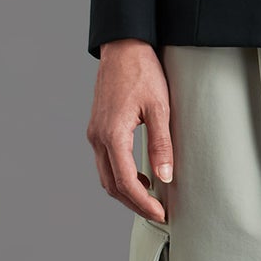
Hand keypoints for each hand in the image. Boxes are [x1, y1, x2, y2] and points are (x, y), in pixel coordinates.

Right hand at [87, 40, 174, 222]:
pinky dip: (120, 176)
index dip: (143, 203)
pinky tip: (141, 177)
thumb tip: (166, 178)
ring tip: (151, 199)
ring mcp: (94, 133)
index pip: (125, 182)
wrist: (124, 47)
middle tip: (158, 212)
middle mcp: (97, 137)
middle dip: (134, 204)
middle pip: (112, 185)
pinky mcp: (97, 128)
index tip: (161, 213)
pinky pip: (105, 162)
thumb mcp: (160, 108)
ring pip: (106, 176)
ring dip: (126, 192)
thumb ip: (162, 144)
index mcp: (112, 134)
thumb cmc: (143, 72)